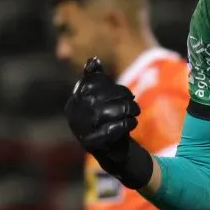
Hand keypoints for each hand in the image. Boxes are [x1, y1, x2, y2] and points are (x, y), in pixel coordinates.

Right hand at [64, 57, 152, 188]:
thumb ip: (96, 78)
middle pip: (98, 98)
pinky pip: (109, 130)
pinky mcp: (91, 143)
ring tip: (135, 113)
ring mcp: (80, 129)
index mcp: (75, 100)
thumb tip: (93, 60)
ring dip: (126, 110)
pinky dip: (124, 124)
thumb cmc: (108, 119)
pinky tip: (131, 123)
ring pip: (104, 113)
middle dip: (122, 99)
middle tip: (134, 104)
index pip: (91, 83)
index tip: (127, 93)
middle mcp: (74, 114)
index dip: (112, 86)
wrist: (112, 150)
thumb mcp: (103, 98)